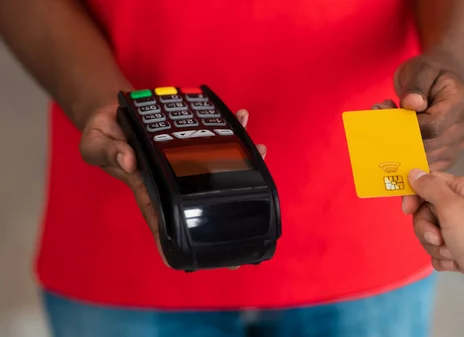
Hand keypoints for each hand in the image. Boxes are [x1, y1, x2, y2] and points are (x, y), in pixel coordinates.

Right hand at [79, 105, 265, 266]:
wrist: (113, 111)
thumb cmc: (103, 135)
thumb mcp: (95, 143)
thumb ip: (109, 152)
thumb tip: (130, 160)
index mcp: (148, 186)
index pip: (164, 218)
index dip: (180, 239)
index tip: (198, 262)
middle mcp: (172, 176)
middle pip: (201, 195)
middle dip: (225, 210)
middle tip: (249, 229)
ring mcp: (184, 159)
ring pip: (215, 164)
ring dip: (239, 158)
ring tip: (260, 150)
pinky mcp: (189, 139)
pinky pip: (213, 135)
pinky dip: (229, 125)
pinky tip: (242, 116)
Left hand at [375, 53, 463, 172]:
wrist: (442, 81)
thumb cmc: (430, 74)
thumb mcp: (421, 70)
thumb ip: (416, 86)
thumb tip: (412, 104)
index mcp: (460, 104)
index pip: (434, 126)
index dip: (409, 126)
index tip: (390, 113)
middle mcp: (462, 128)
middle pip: (428, 147)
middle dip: (399, 136)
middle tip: (380, 115)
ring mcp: (456, 146)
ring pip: (424, 159)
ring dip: (399, 147)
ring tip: (388, 123)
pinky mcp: (445, 157)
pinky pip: (423, 166)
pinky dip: (404, 156)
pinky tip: (396, 138)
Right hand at [406, 169, 463, 308]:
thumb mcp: (451, 208)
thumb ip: (430, 187)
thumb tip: (414, 172)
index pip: (429, 182)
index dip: (415, 195)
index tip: (408, 210)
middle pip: (426, 211)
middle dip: (427, 228)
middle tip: (438, 238)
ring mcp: (463, 231)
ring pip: (430, 233)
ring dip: (436, 246)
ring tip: (452, 253)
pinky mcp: (462, 250)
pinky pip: (438, 251)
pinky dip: (443, 258)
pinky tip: (457, 263)